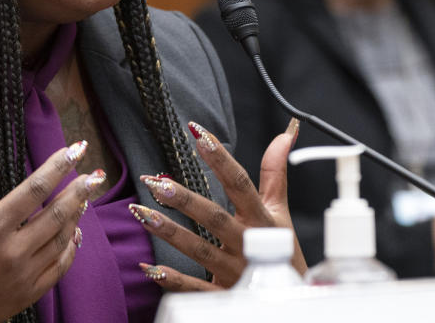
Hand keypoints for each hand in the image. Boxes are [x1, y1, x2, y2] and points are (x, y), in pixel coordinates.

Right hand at [0, 135, 104, 322]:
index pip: (34, 189)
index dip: (57, 167)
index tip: (74, 150)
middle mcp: (11, 252)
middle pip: (57, 214)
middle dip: (78, 190)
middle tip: (93, 174)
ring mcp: (22, 276)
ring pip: (61, 240)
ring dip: (76, 216)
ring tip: (85, 197)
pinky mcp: (25, 295)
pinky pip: (58, 268)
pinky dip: (71, 249)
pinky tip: (75, 234)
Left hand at [133, 118, 304, 290]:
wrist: (293, 299)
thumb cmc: (283, 250)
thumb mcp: (280, 210)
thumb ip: (275, 173)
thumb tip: (284, 135)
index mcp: (261, 220)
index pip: (240, 184)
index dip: (221, 159)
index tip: (199, 134)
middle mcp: (247, 244)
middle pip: (213, 218)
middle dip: (184, 200)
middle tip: (156, 182)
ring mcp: (235, 271)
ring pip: (199, 250)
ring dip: (169, 232)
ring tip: (141, 213)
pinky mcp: (224, 294)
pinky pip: (195, 288)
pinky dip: (172, 279)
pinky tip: (149, 267)